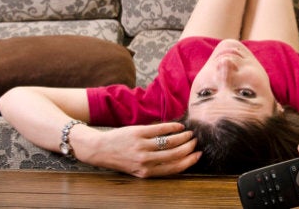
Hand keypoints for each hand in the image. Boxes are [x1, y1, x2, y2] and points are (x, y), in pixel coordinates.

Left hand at [80, 122, 200, 177]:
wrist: (101, 150)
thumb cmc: (122, 160)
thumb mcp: (138, 169)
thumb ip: (156, 166)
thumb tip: (178, 158)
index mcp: (147, 172)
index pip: (174, 167)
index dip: (189, 161)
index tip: (198, 155)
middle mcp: (145, 160)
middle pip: (175, 154)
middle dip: (189, 148)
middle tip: (195, 142)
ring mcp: (142, 146)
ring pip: (170, 141)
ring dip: (183, 137)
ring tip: (189, 134)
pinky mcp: (138, 133)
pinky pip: (160, 129)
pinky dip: (172, 127)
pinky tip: (178, 126)